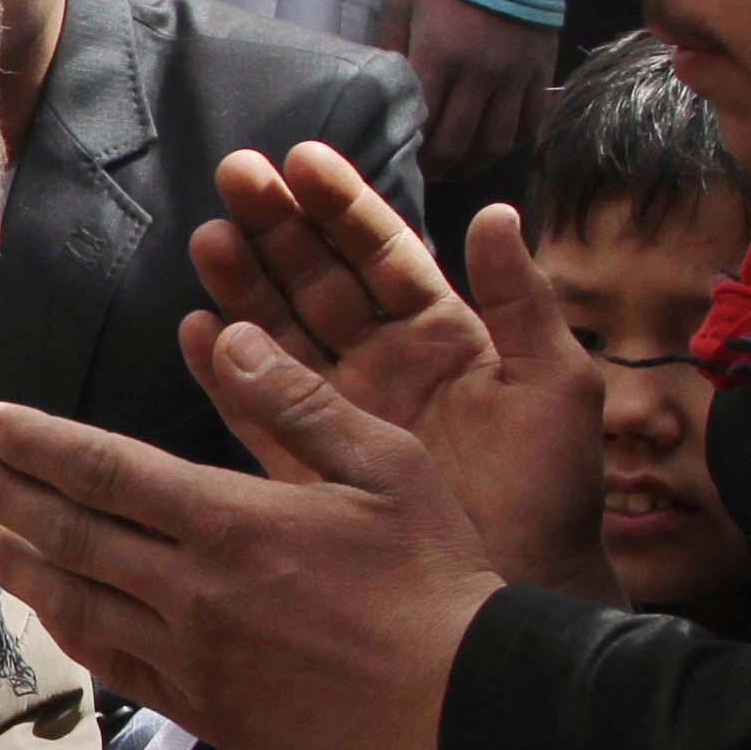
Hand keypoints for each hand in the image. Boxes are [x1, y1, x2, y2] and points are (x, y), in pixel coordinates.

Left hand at [0, 325, 512, 749]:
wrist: (459, 697)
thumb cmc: (432, 571)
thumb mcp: (382, 462)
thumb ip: (296, 399)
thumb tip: (227, 336)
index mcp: (230, 520)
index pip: (106, 471)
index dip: (40, 445)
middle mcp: (192, 589)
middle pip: (74, 535)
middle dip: (7, 496)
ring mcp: (192, 656)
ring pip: (80, 605)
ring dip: (22, 566)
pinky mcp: (204, 708)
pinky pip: (116, 666)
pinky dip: (72, 633)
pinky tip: (49, 612)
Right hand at [186, 145, 609, 595]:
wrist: (527, 590)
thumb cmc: (552, 492)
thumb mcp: (555, 385)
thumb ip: (525, 302)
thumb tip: (497, 214)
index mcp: (444, 335)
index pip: (384, 254)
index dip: (344, 206)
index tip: (302, 159)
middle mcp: (384, 363)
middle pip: (319, 281)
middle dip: (278, 228)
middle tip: (236, 177)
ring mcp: (341, 412)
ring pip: (280, 332)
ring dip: (243, 285)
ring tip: (208, 239)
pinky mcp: (309, 464)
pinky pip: (256, 409)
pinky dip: (224, 372)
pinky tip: (196, 331)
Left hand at [378, 0, 552, 181]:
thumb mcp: (401, 3)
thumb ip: (390, 51)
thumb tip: (380, 97)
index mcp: (440, 55)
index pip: (421, 124)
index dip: (407, 152)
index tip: (395, 161)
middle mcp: (481, 73)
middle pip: (457, 143)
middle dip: (436, 168)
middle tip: (421, 176)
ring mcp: (516, 74)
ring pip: (496, 142)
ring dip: (472, 164)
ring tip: (454, 169)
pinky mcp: (542, 69)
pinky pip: (531, 122)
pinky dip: (511, 143)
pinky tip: (491, 146)